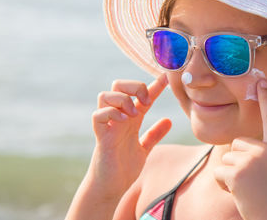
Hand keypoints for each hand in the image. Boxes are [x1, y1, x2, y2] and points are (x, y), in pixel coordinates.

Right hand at [89, 73, 170, 197]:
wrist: (111, 187)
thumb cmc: (124, 167)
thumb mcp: (144, 148)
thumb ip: (154, 134)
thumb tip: (169, 120)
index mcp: (129, 119)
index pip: (140, 96)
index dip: (154, 86)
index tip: (166, 78)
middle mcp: (118, 118)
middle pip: (118, 86)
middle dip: (133, 86)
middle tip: (146, 100)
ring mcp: (108, 126)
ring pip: (105, 96)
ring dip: (122, 99)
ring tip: (134, 113)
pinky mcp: (101, 137)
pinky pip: (98, 116)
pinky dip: (111, 113)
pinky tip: (124, 120)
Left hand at [214, 79, 266, 219]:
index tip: (262, 82)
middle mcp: (265, 150)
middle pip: (238, 143)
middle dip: (239, 160)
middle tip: (252, 181)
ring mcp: (250, 160)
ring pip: (227, 158)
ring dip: (231, 174)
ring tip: (248, 189)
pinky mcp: (236, 172)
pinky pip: (219, 172)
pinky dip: (224, 184)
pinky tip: (238, 194)